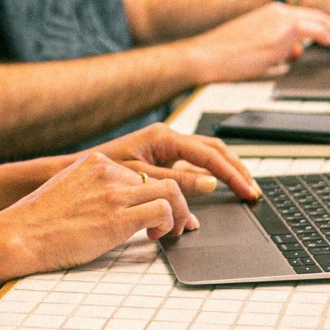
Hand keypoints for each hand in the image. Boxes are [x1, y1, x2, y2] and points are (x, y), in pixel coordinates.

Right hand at [0, 152, 196, 275]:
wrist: (20, 234)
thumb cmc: (39, 222)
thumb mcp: (70, 191)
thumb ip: (95, 190)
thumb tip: (116, 206)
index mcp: (96, 163)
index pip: (143, 170)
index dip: (158, 192)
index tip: (165, 208)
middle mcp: (108, 171)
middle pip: (163, 177)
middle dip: (179, 202)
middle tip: (181, 223)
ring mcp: (114, 193)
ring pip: (172, 191)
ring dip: (181, 214)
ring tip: (175, 231)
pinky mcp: (118, 217)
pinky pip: (163, 211)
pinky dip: (169, 225)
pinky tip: (156, 237)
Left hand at [88, 122, 259, 200]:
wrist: (77, 172)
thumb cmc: (102, 172)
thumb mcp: (141, 178)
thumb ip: (176, 181)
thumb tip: (210, 184)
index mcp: (164, 138)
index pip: (208, 154)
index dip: (231, 174)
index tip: (247, 190)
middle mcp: (167, 138)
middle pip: (214, 150)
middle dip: (236, 168)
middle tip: (252, 190)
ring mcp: (166, 148)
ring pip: (206, 156)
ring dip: (225, 171)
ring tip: (243, 188)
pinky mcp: (162, 159)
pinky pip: (192, 166)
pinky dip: (207, 178)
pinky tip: (217, 191)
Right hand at [183, 1, 329, 80]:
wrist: (206, 56)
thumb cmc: (225, 56)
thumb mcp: (258, 50)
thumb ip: (279, 48)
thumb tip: (295, 53)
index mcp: (271, 13)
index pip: (307, 16)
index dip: (326, 27)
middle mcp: (278, 10)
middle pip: (320, 15)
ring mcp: (281, 18)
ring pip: (322, 21)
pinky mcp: (282, 30)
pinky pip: (316, 30)